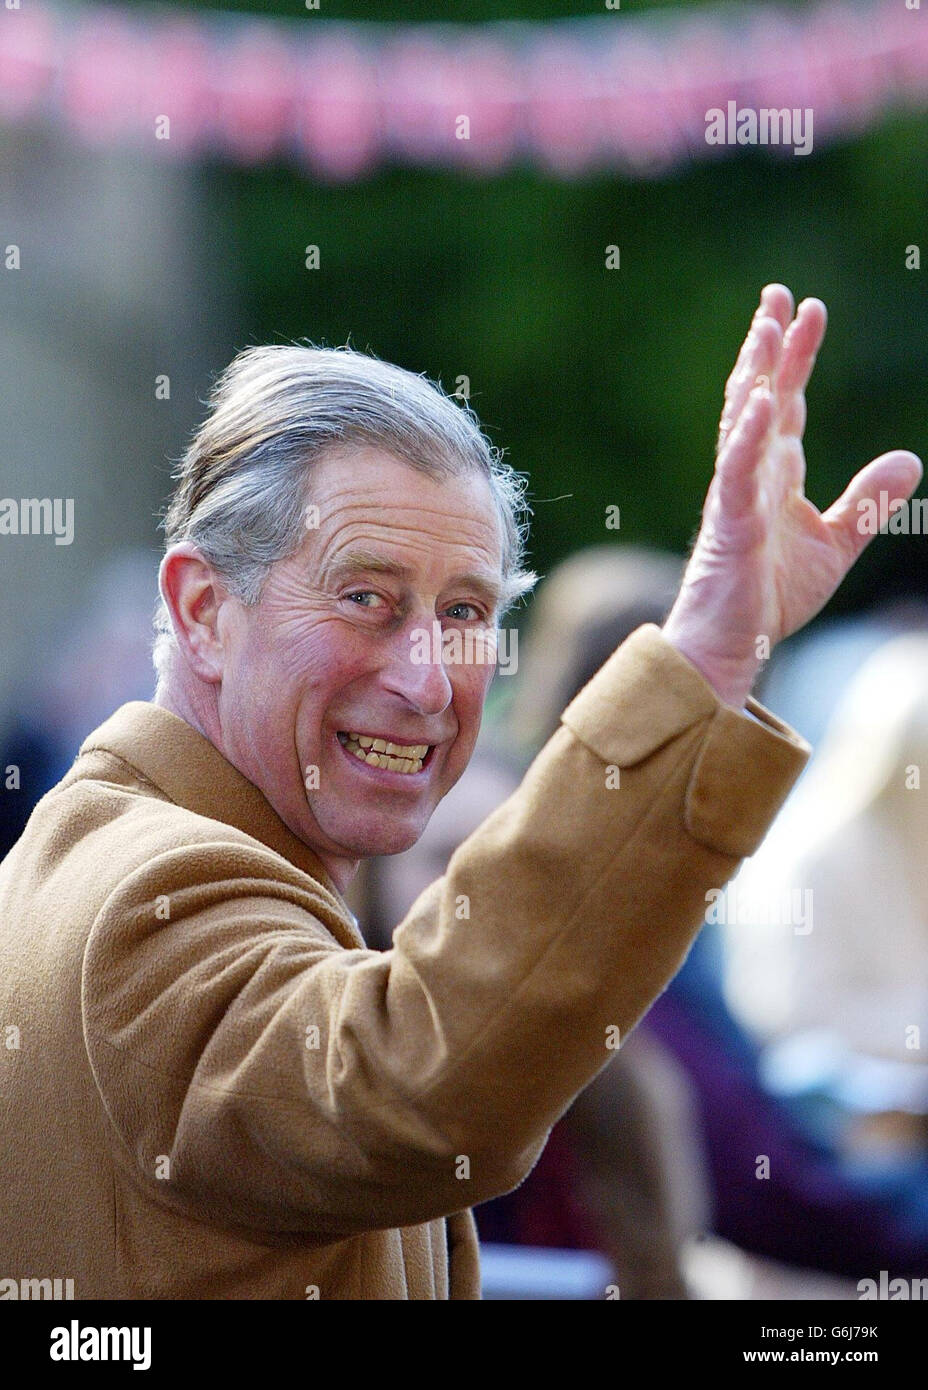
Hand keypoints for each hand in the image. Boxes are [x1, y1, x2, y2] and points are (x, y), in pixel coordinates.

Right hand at [662, 284, 921, 707]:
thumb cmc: (770, 596)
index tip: (808, 310)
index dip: (798, 357)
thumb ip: (867, 503)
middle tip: (778, 295)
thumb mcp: (837, 544)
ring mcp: (736, 494)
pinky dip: (747, 437)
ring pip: (742, 422)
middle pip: (761, 396)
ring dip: (753, 375)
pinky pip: (736, 473)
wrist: (733, 646)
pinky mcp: (729, 523)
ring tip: (764, 329)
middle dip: (770, 346)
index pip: (787, 404)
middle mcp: (751, 474)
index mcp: (775, 476)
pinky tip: (758, 404)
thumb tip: (908, 458)